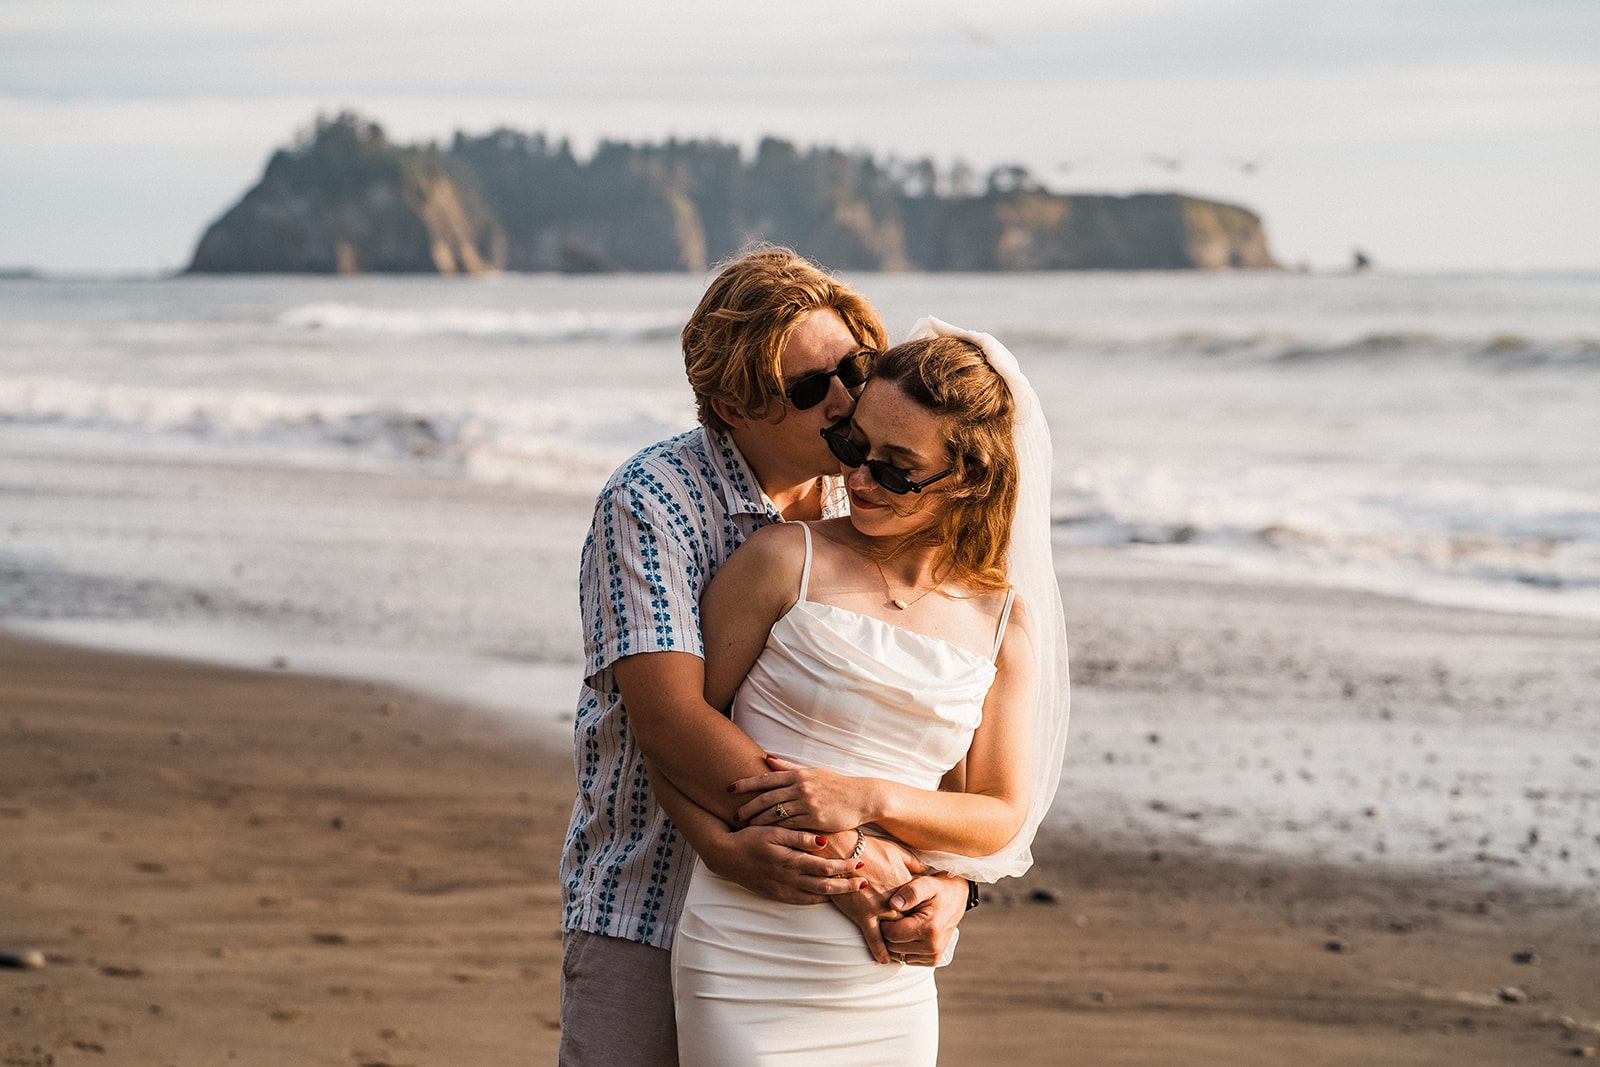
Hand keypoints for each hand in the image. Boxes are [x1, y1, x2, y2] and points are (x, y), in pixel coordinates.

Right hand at [698, 824, 866, 904]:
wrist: (725, 856)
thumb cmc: (750, 838)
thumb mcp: (774, 832)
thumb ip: (799, 837)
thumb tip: (823, 841)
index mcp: (791, 862)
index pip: (826, 868)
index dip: (845, 867)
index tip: (861, 863)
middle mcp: (789, 879)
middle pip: (826, 887)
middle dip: (847, 885)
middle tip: (866, 883)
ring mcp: (783, 890)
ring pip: (816, 896)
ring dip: (836, 894)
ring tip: (852, 889)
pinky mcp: (776, 895)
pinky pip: (802, 900)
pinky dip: (818, 898)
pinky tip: (827, 894)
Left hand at [729, 755, 875, 832]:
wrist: (861, 797)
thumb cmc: (835, 785)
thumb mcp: (812, 772)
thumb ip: (788, 768)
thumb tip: (767, 758)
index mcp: (798, 775)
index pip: (765, 778)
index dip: (745, 784)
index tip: (728, 788)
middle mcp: (800, 788)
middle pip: (766, 798)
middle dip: (748, 807)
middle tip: (734, 816)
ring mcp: (807, 804)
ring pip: (775, 814)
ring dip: (758, 822)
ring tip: (746, 828)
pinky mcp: (814, 820)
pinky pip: (790, 827)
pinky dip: (776, 832)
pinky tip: (767, 837)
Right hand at [827, 837, 925, 963]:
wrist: (841, 850)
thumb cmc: (868, 847)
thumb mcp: (895, 849)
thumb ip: (912, 861)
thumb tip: (925, 868)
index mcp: (905, 883)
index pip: (920, 904)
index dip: (923, 913)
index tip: (926, 919)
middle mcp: (895, 899)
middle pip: (910, 921)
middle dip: (914, 931)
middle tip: (918, 941)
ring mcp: (879, 909)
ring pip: (895, 933)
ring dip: (900, 943)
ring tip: (904, 952)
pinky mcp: (863, 915)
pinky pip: (874, 939)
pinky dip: (880, 951)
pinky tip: (885, 961)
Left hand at [880, 873, 969, 965]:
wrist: (955, 900)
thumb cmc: (937, 891)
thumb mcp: (925, 884)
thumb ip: (910, 892)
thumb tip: (894, 904)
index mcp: (929, 929)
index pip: (892, 934)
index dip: (884, 923)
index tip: (887, 911)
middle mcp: (932, 947)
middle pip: (892, 947)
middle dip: (887, 932)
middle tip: (891, 917)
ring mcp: (933, 956)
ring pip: (897, 955)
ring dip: (893, 941)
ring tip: (899, 924)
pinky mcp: (932, 960)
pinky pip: (905, 959)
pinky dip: (901, 948)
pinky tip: (906, 933)